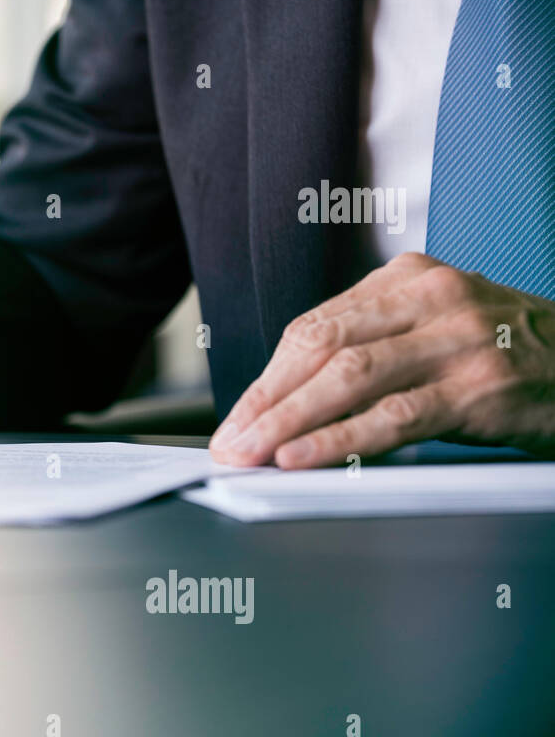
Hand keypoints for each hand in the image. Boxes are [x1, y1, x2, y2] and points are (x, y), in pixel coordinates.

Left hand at [209, 252, 554, 467]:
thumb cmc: (506, 354)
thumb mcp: (436, 329)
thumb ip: (373, 347)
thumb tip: (288, 403)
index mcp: (409, 278)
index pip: (315, 327)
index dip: (268, 378)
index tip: (236, 417)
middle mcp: (431, 298)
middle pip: (322, 346)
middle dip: (266, 400)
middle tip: (230, 442)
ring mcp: (458, 340)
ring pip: (348, 378)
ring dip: (288, 421)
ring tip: (251, 453)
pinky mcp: (480, 388)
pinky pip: (392, 417)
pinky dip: (338, 440)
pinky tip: (301, 458)